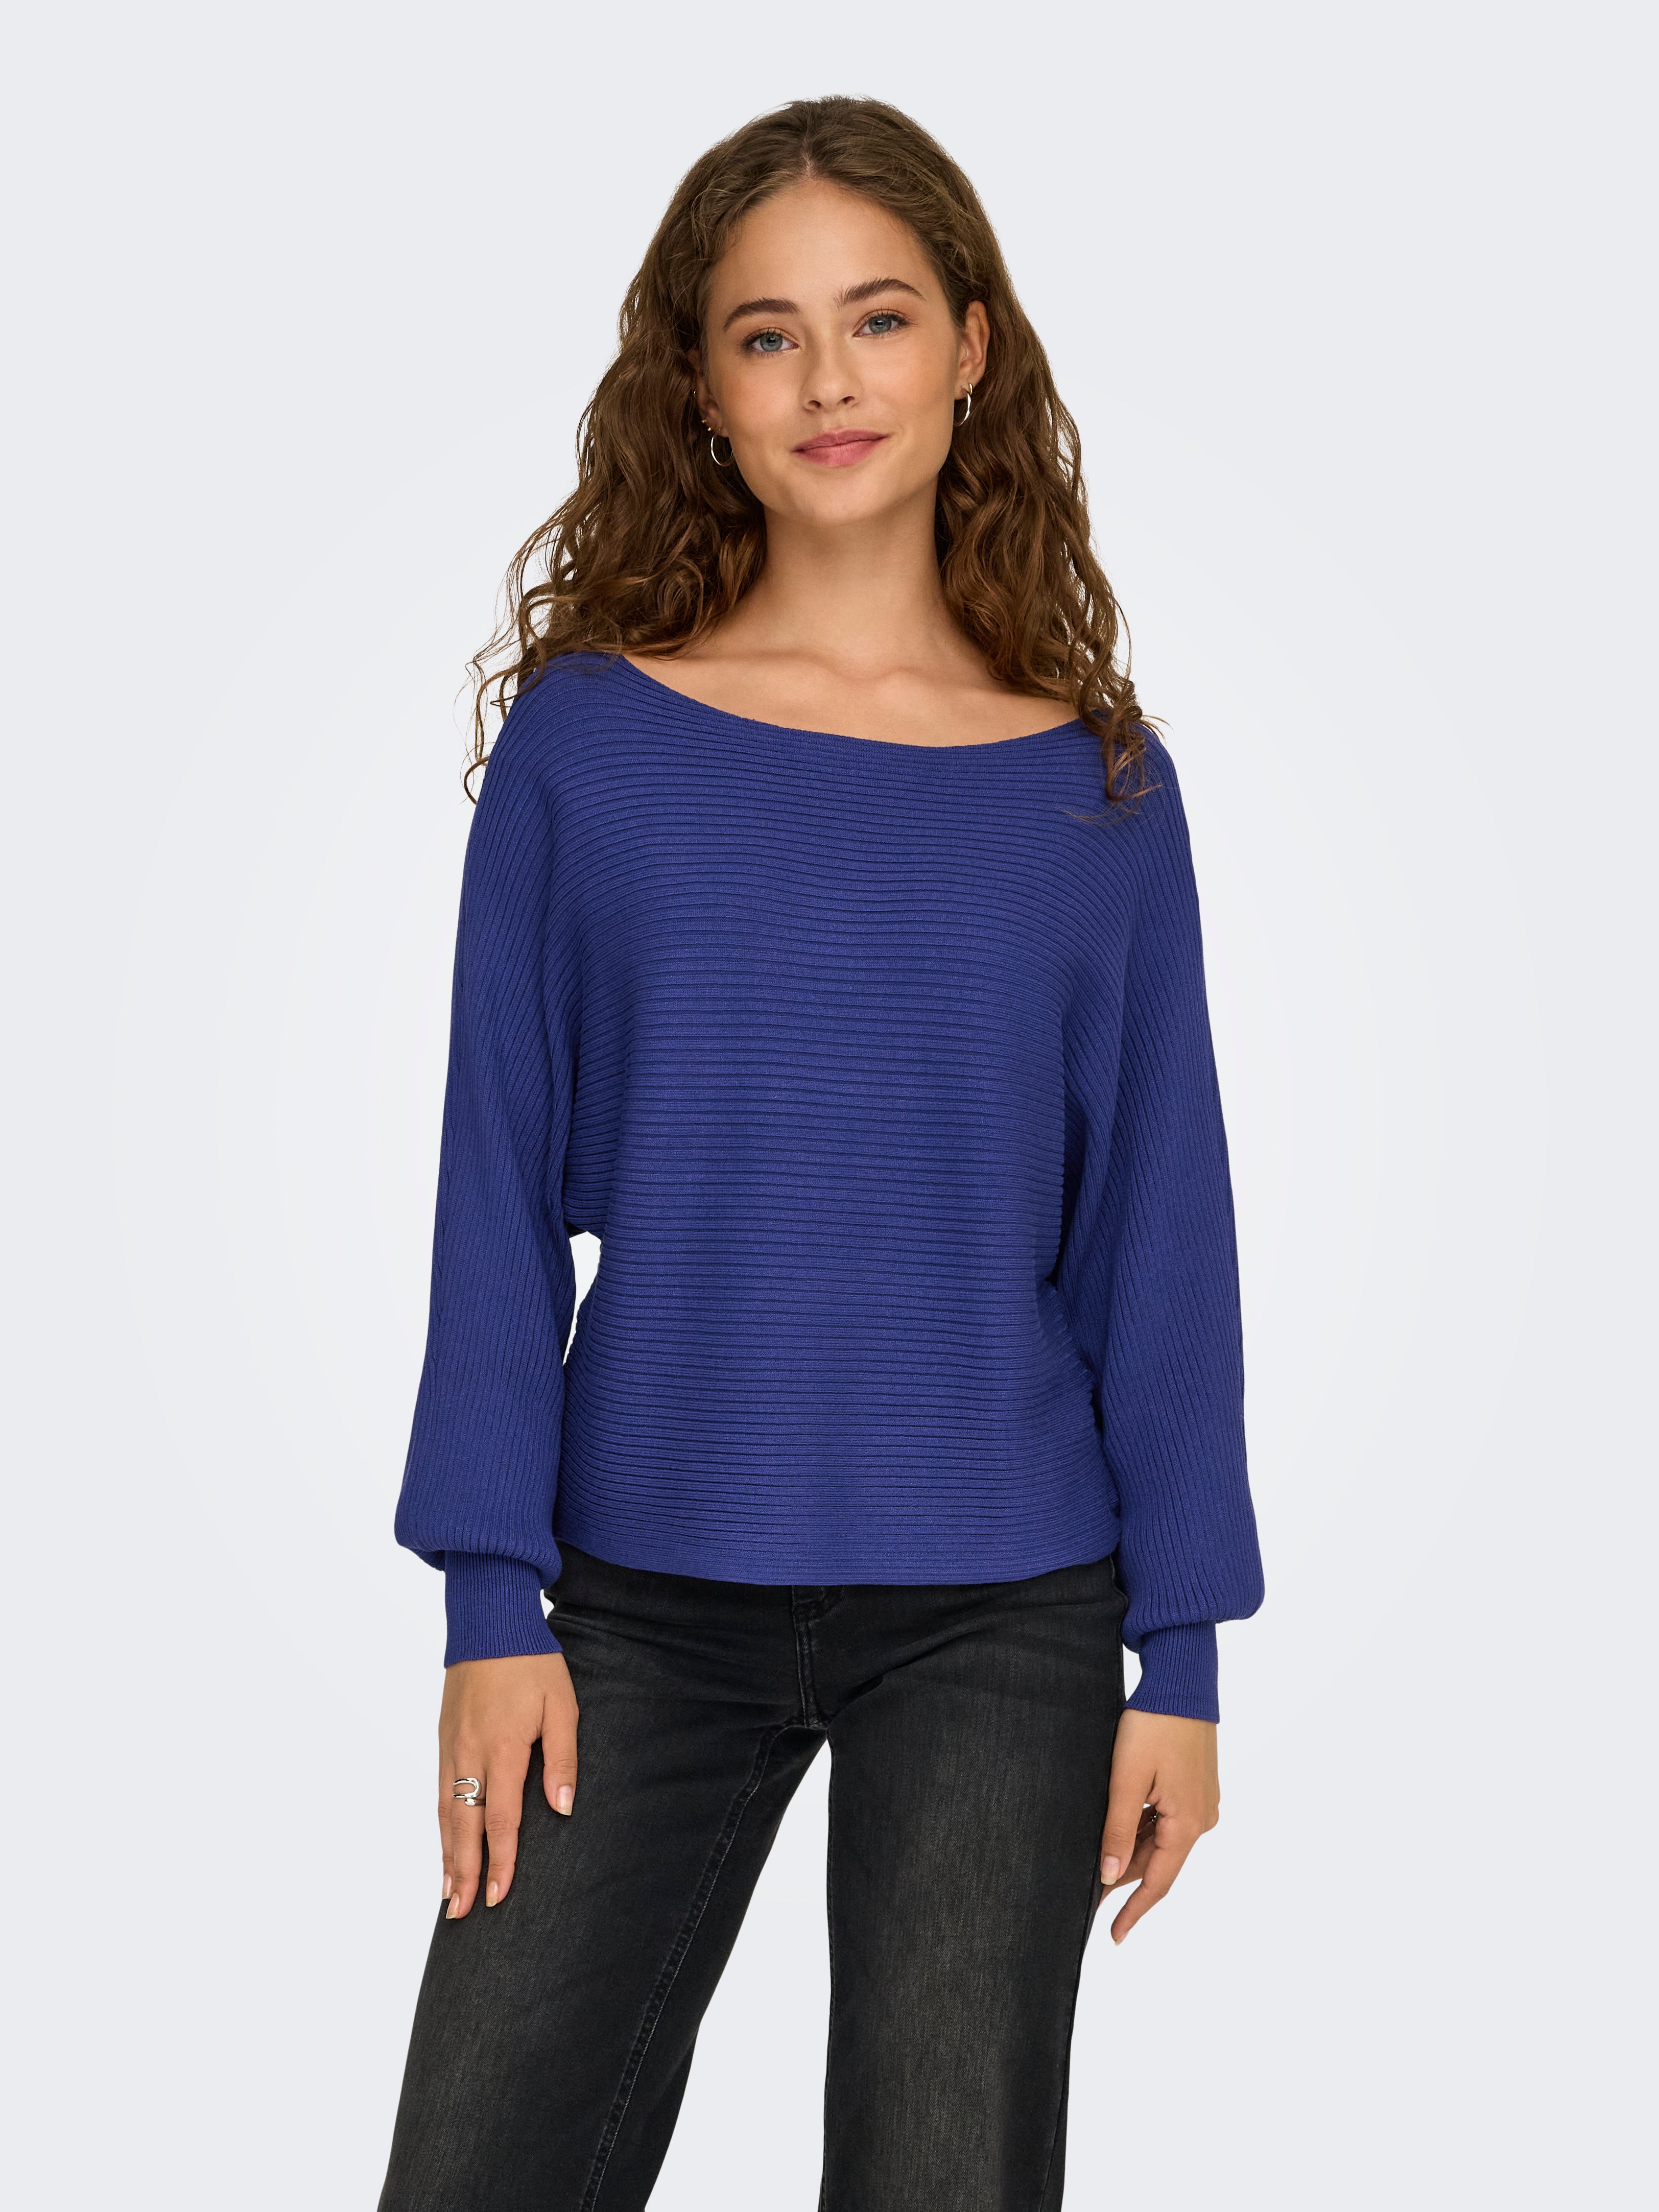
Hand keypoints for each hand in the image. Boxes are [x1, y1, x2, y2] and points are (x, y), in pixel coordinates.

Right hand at [439, 1651, 577, 1918]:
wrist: (489, 1620)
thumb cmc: (532, 1662)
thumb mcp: (562, 1705)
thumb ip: (562, 1758)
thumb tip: (562, 1808)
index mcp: (503, 1748)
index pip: (501, 1819)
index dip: (501, 1862)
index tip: (500, 1897)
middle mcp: (470, 1753)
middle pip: (464, 1826)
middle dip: (464, 1873)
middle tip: (462, 1915)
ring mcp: (451, 1747)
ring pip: (445, 1813)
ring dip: (446, 1856)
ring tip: (448, 1896)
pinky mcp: (443, 1739)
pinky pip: (439, 1792)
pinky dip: (440, 1826)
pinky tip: (444, 1845)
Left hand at [1098, 1709, 1219, 1942]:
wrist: (1181, 1683)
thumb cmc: (1154, 1725)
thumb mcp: (1127, 1780)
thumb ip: (1118, 1830)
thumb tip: (1110, 1875)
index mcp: (1188, 1824)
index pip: (1158, 1883)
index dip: (1134, 1911)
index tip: (1113, 1936)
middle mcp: (1202, 1819)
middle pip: (1157, 1862)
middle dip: (1124, 1879)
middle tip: (1089, 1896)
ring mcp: (1201, 1803)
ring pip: (1160, 1841)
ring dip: (1132, 1853)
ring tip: (1097, 1863)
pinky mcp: (1195, 1787)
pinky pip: (1167, 1821)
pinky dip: (1143, 1830)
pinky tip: (1120, 1829)